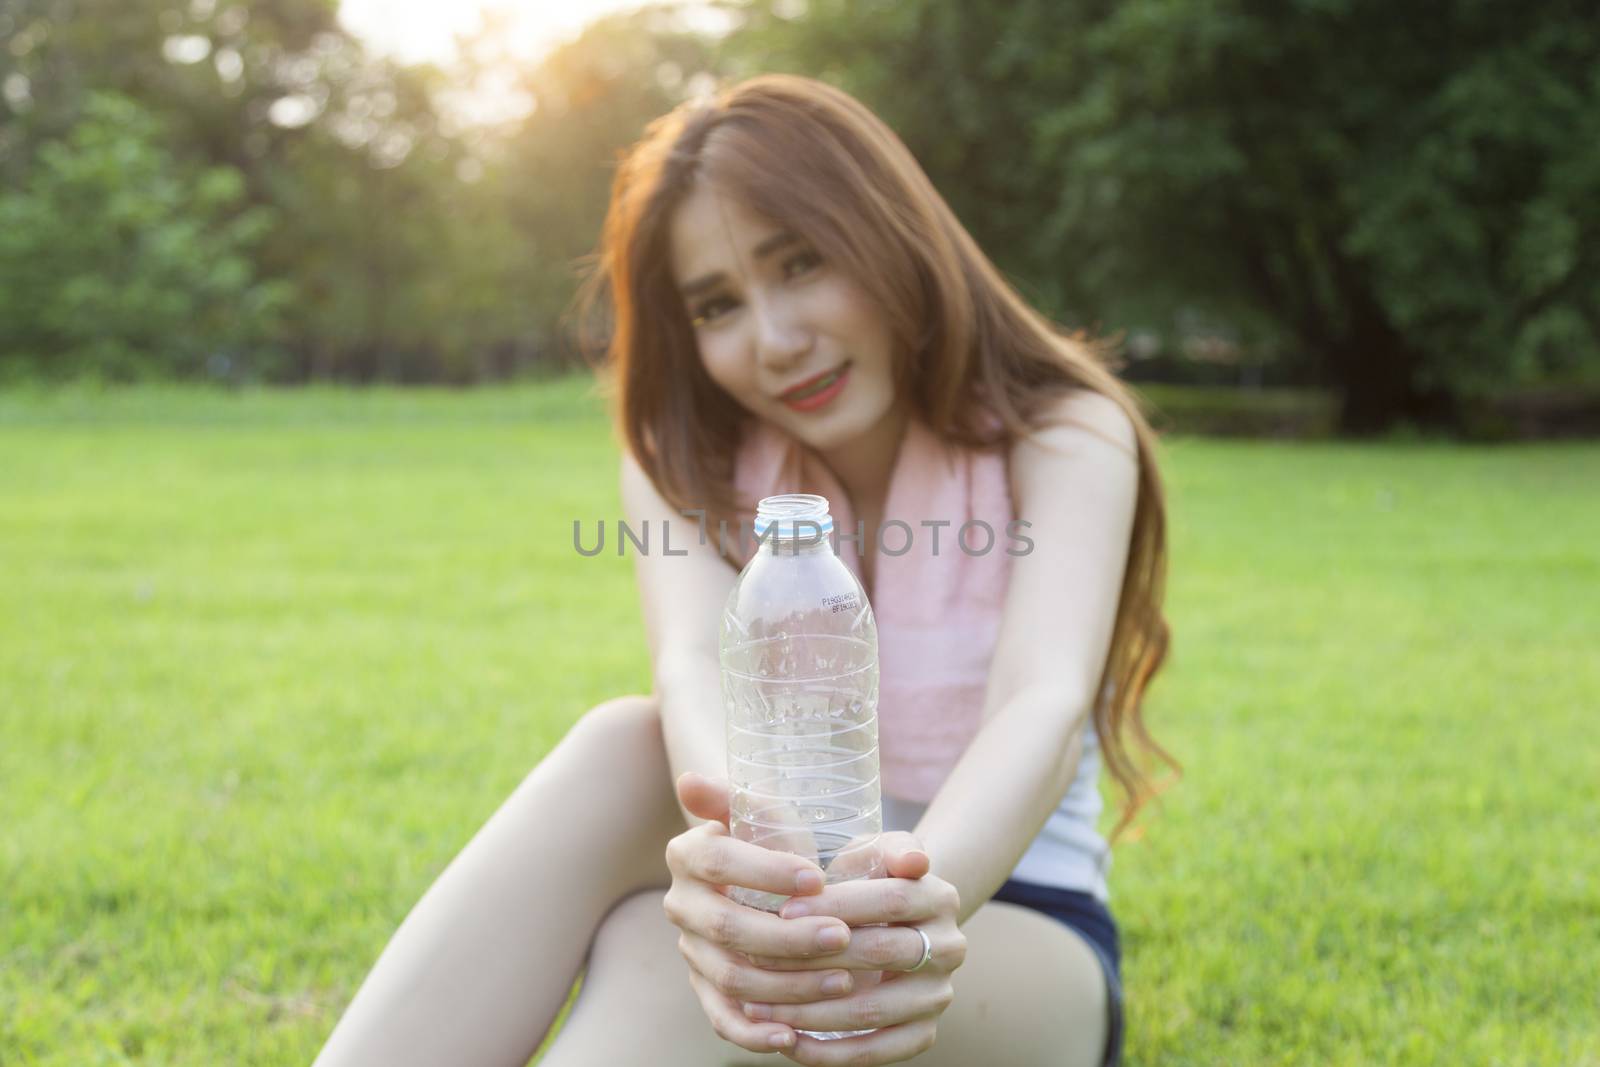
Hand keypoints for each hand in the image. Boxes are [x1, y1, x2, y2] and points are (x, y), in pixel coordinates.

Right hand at [662, 771, 858, 1054]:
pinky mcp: (706, 990)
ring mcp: (692, 951)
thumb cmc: (784, 844)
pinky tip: (793, 1038)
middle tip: (843, 935)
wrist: (778, 886)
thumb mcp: (778, 816)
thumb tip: (689, 780)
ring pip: (731, 978)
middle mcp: (681, 903)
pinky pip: (722, 1020)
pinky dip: (754, 1034)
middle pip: (728, 928)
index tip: (817, 878)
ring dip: (788, 985)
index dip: (765, 871)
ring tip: (843, 980)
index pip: (718, 860)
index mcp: (690, 853)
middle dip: (789, 936)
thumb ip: (760, 800)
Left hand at [743, 832, 966, 1065]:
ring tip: (757, 1006)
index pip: (891, 899)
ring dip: (809, 1011)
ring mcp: (938, 996)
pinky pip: (875, 1053)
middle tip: (757, 960)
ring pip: (871, 1011)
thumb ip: (890, 847)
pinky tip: (787, 1042)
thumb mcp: (876, 852)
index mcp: (940, 897)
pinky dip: (828, 1053)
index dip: (836, 905)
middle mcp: (950, 948)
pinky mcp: (923, 1034)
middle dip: (812, 957)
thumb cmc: (869, 880)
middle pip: (878, 954)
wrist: (896, 923)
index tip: (783, 912)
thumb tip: (914, 861)